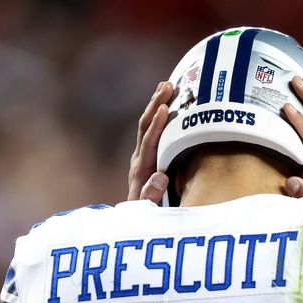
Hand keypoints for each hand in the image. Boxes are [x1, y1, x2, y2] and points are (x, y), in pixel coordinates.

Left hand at [128, 81, 173, 202]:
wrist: (134, 218)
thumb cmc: (146, 214)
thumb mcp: (148, 208)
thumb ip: (152, 194)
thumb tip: (161, 176)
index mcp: (142, 169)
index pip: (149, 142)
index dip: (157, 125)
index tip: (165, 108)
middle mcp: (140, 158)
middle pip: (145, 126)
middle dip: (156, 104)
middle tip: (168, 85)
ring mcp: (142, 155)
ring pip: (147, 124)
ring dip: (156, 103)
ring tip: (167, 84)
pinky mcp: (147, 155)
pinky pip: (152, 129)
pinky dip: (158, 113)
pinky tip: (167, 102)